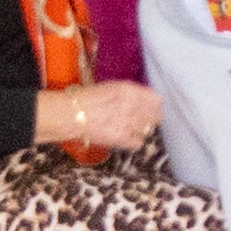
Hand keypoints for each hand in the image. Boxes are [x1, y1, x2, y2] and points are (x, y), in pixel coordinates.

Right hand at [42, 81, 168, 152]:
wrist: (73, 113)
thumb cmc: (90, 97)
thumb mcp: (114, 87)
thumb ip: (132, 93)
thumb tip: (144, 99)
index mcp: (130, 91)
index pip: (157, 100)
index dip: (155, 105)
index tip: (151, 107)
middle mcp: (133, 106)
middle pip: (156, 116)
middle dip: (151, 117)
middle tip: (143, 119)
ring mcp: (128, 123)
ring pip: (149, 129)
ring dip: (143, 129)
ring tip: (133, 128)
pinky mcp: (122, 139)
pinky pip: (139, 143)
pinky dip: (135, 141)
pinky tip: (128, 137)